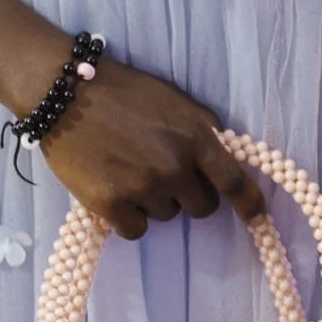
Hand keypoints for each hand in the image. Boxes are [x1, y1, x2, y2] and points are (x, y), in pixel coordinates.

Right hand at [40, 57, 262, 239]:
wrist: (64, 92)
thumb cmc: (121, 91)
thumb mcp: (174, 99)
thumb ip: (202, 128)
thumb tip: (223, 154)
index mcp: (195, 137)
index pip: (234, 180)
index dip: (250, 203)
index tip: (257, 217)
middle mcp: (174, 166)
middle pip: (202, 208)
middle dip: (190, 196)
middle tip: (163, 174)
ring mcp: (143, 187)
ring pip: (166, 216)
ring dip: (154, 201)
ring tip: (128, 170)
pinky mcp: (110, 204)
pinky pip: (136, 229)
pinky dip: (128, 217)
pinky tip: (114, 190)